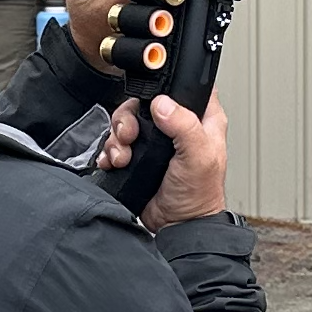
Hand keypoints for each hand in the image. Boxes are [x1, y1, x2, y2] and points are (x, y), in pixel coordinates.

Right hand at [103, 90, 228, 227]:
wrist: (177, 226)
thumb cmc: (198, 196)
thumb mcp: (198, 157)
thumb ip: (184, 126)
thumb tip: (162, 104)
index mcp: (201, 119)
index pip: (187, 86)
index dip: (170, 86)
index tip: (154, 99)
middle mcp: (177, 126)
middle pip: (144, 102)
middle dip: (129, 117)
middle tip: (129, 135)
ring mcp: (156, 141)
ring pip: (127, 121)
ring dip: (118, 137)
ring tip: (122, 156)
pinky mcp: (138, 155)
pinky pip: (116, 142)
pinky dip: (110, 151)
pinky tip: (115, 162)